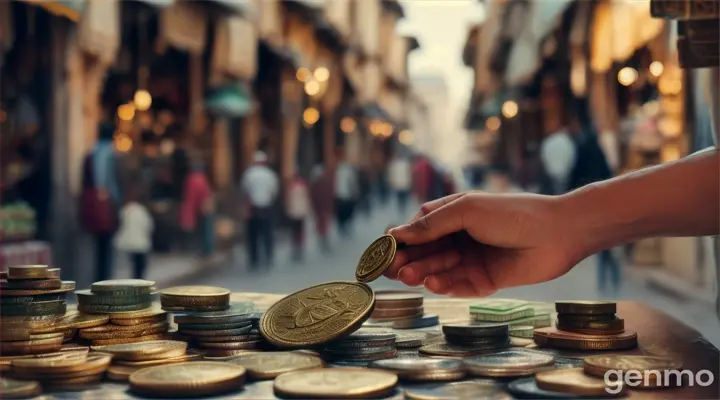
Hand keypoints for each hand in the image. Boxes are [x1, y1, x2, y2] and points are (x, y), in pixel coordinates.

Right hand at [386, 192, 579, 296]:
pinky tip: (433, 284)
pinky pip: (459, 286)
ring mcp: (471, 260)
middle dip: (408, 261)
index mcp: (452, 216)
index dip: (399, 242)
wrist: (557, 233)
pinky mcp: (484, 281)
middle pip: (424, 253)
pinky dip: (445, 285)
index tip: (382, 252)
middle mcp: (458, 238)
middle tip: (392, 270)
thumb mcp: (466, 211)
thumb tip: (395, 233)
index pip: (416, 231)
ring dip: (423, 273)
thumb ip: (431, 225)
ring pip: (439, 270)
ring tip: (411, 277)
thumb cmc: (511, 213)